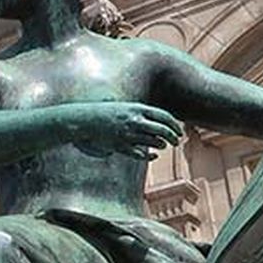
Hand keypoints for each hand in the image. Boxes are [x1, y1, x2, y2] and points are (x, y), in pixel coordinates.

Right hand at [62, 102, 182, 160]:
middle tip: (176, 142)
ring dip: (161, 145)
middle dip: (173, 137)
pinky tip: (153, 156)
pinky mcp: (119, 145)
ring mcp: (127, 134)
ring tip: (163, 146)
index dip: (175, 125)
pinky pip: (140, 153)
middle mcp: (134, 120)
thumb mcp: (123, 107)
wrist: (82, 120)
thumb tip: (156, 120)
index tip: (179, 131)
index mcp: (136, 108)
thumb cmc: (103, 112)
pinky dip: (149, 156)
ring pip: (153, 142)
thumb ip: (139, 113)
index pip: (164, 116)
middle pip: (162, 130)